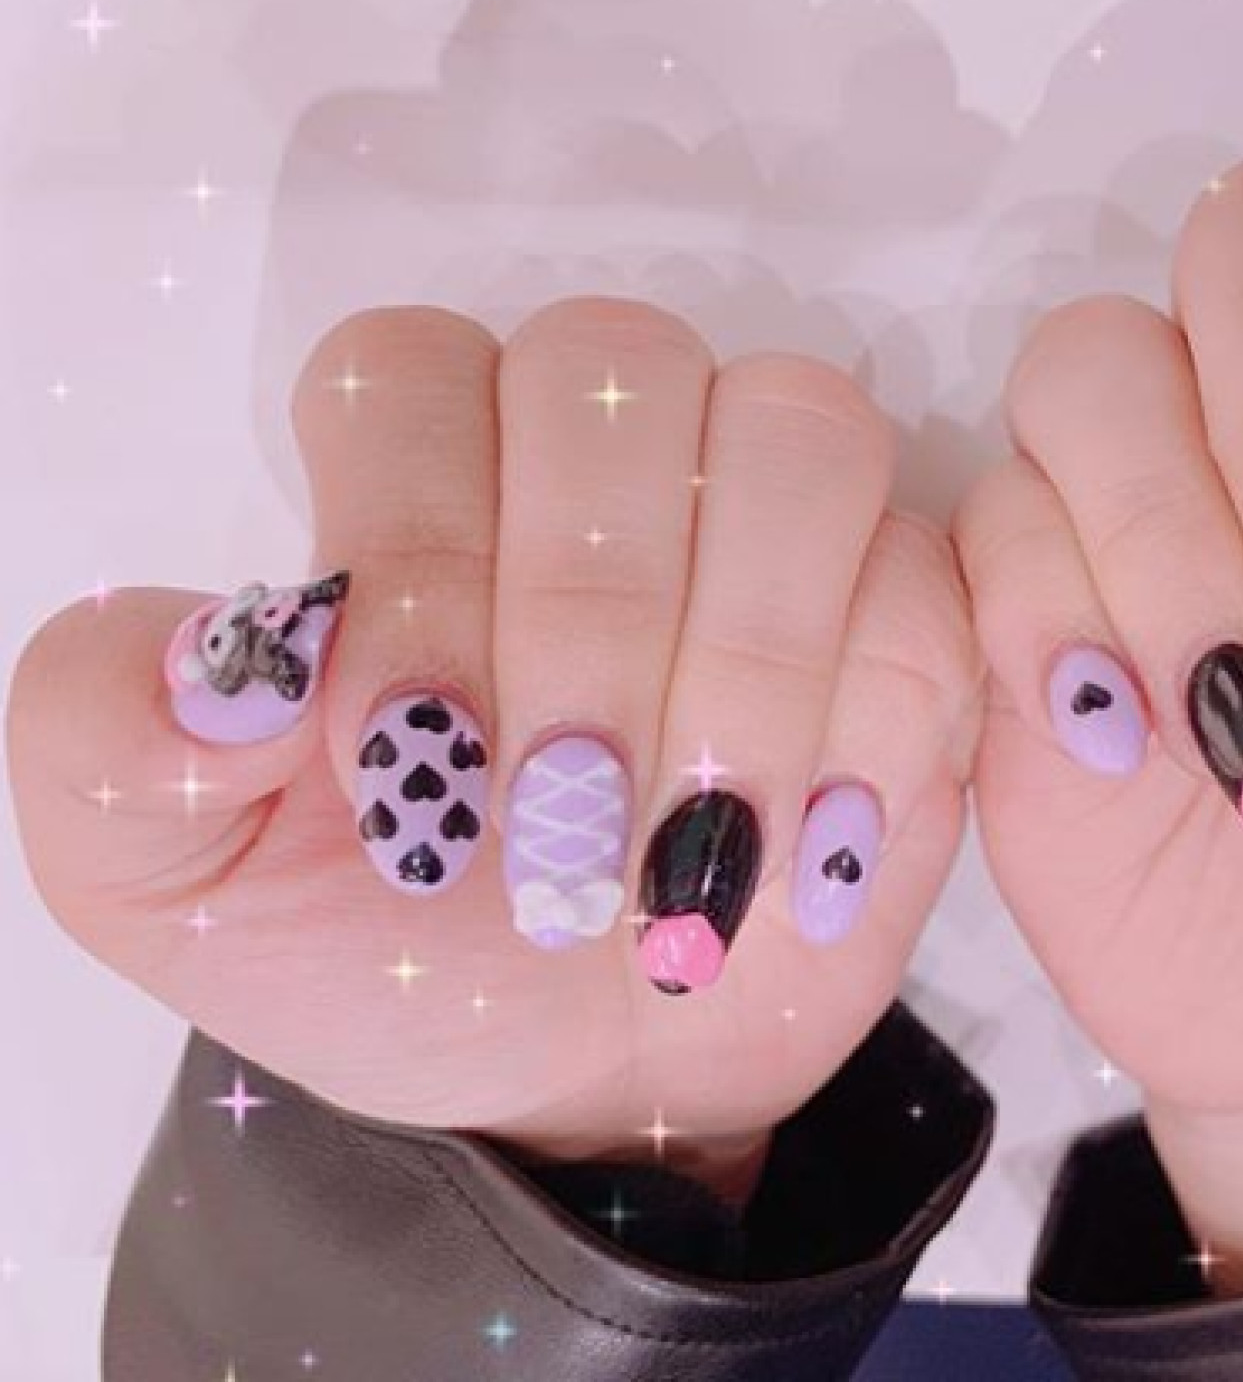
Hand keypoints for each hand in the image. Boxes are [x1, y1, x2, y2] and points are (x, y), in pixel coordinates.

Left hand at [8, 301, 977, 1190]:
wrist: (587, 1076)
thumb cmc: (388, 950)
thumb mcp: (177, 885)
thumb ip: (114, 746)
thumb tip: (221, 652)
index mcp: (411, 476)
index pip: (410, 370)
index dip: (412, 541)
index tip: (401, 758)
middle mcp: (599, 454)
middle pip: (621, 369)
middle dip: (587, 616)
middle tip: (558, 826)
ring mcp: (767, 520)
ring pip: (799, 434)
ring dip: (749, 654)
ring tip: (696, 854)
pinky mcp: (907, 615)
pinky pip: (926, 585)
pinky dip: (871, 727)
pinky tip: (802, 863)